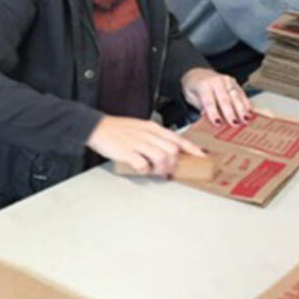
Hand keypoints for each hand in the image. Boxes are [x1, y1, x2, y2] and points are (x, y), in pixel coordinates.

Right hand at [86, 115, 203, 177]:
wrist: (97, 127)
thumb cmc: (118, 129)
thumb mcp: (140, 128)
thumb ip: (155, 138)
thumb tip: (169, 151)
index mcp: (152, 127)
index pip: (178, 138)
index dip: (192, 149)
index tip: (201, 156)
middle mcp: (148, 134)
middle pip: (172, 150)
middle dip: (174, 164)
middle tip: (167, 170)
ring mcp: (137, 143)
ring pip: (162, 157)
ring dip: (162, 168)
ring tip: (155, 172)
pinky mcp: (127, 152)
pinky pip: (143, 164)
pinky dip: (145, 170)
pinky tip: (141, 170)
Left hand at [181, 67, 251, 125]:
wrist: (197, 73)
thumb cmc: (194, 88)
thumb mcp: (191, 97)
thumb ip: (200, 106)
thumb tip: (207, 117)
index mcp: (203, 85)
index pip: (209, 101)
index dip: (214, 113)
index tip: (218, 123)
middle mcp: (216, 81)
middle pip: (225, 99)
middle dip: (230, 113)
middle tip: (235, 124)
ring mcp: (226, 80)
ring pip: (236, 96)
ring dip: (241, 109)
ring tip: (246, 120)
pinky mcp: (234, 82)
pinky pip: (241, 93)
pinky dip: (246, 103)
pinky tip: (250, 112)